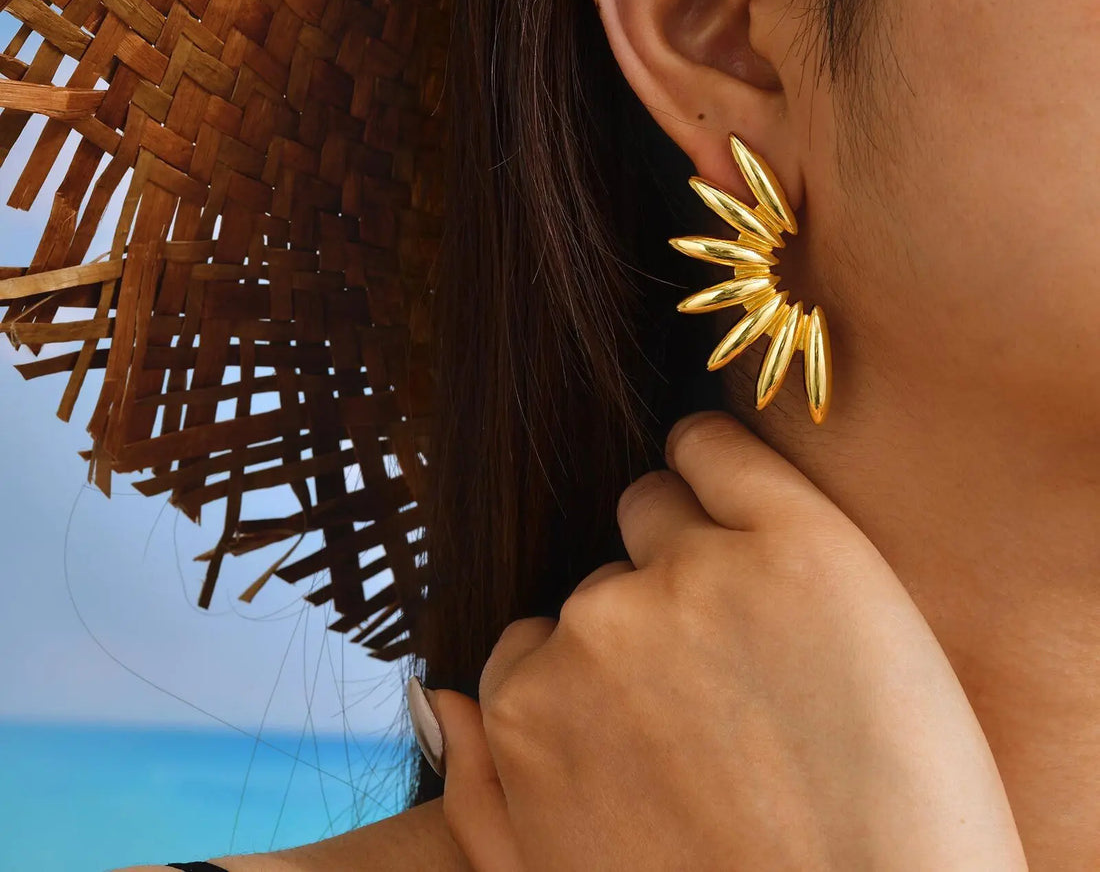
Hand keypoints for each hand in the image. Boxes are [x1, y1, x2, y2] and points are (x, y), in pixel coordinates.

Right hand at [429, 410, 1027, 870]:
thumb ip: (481, 793)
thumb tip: (439, 697)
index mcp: (528, 705)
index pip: (540, 640)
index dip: (608, 676)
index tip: (671, 712)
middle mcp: (593, 628)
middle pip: (606, 577)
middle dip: (656, 617)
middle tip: (737, 685)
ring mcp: (693, 577)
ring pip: (658, 508)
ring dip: (693, 543)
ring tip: (769, 623)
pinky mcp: (795, 542)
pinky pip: (715, 446)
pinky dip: (716, 455)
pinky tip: (754, 506)